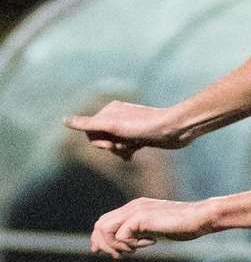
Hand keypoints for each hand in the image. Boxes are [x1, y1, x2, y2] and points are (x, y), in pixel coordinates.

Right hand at [64, 101, 186, 159]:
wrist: (176, 129)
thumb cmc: (145, 126)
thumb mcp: (113, 126)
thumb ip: (88, 124)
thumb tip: (64, 120)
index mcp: (109, 110)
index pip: (90, 131)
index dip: (98, 141)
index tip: (112, 143)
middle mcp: (118, 116)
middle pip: (102, 138)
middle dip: (110, 146)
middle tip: (124, 145)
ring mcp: (130, 127)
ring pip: (114, 144)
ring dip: (121, 149)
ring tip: (134, 147)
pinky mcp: (141, 136)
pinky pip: (126, 147)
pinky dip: (128, 151)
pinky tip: (136, 151)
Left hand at [91, 198, 217, 257]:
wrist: (200, 217)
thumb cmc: (185, 225)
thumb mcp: (158, 229)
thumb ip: (143, 233)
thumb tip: (132, 244)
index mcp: (134, 208)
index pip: (105, 221)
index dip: (100, 238)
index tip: (104, 252)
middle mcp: (131, 207)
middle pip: (100, 224)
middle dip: (103, 244)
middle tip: (119, 256)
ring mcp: (135, 211)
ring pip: (105, 229)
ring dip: (116, 246)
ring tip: (133, 251)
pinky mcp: (140, 218)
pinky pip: (121, 236)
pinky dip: (131, 245)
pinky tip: (151, 242)